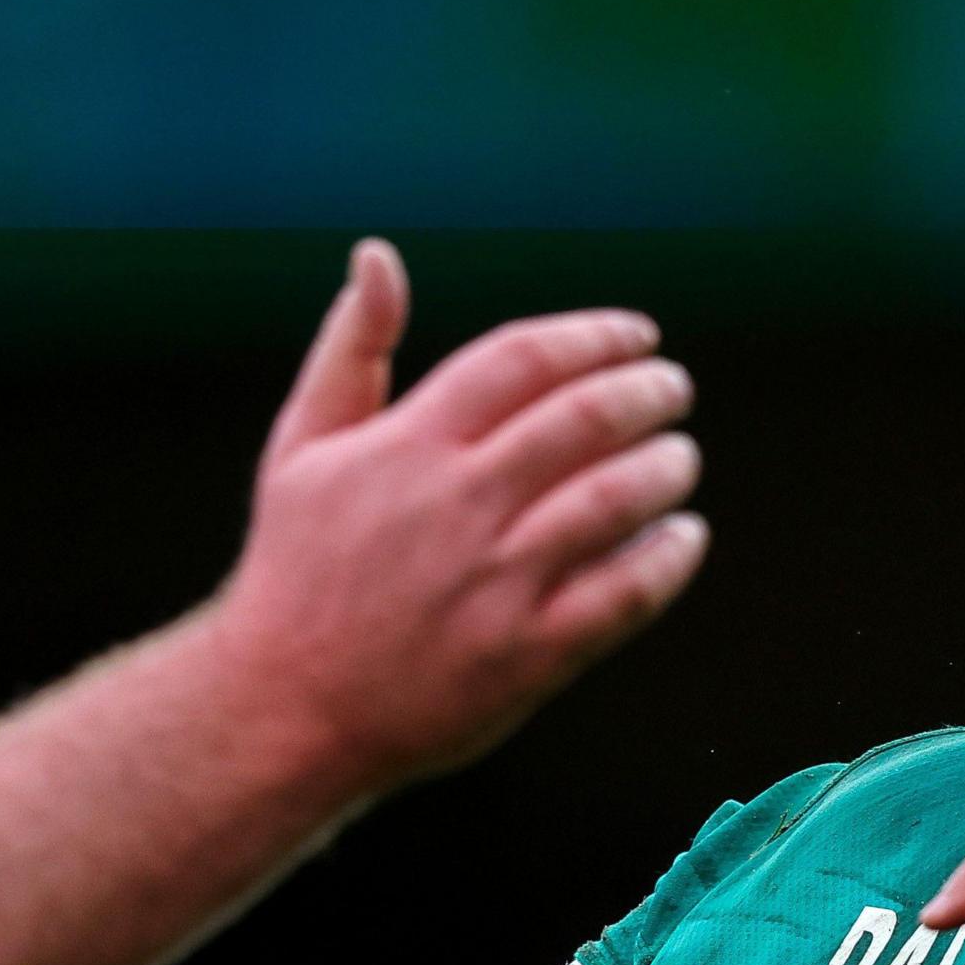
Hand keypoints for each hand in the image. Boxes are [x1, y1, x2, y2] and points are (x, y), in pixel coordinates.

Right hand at [215, 241, 706, 794]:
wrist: (281, 709)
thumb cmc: (296, 570)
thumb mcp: (301, 448)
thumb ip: (350, 349)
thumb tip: (376, 255)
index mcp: (406, 444)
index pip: (523, 359)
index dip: (594, 336)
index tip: (638, 336)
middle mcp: (454, 504)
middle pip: (583, 419)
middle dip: (648, 392)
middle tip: (673, 389)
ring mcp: (493, 581)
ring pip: (613, 500)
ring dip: (665, 468)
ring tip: (680, 458)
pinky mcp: (524, 655)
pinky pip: (622, 593)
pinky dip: (667, 558)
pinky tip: (683, 537)